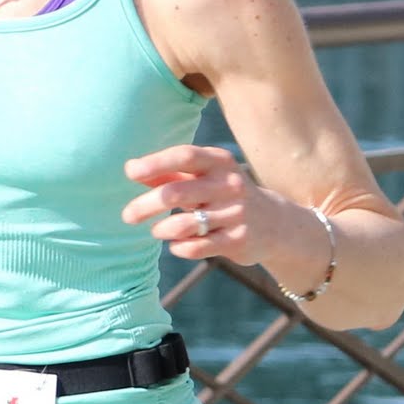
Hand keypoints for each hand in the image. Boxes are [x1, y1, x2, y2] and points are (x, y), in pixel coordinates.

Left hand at [121, 143, 313, 266]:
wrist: (277, 224)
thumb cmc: (225, 195)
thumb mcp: (204, 177)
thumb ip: (170, 173)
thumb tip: (131, 169)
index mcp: (220, 163)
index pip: (185, 156)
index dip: (156, 163)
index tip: (130, 172)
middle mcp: (230, 185)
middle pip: (178, 192)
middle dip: (145, 205)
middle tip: (127, 216)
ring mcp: (236, 214)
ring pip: (184, 224)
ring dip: (162, 229)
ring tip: (157, 230)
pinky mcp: (238, 241)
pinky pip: (197, 247)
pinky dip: (179, 247)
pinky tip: (177, 244)